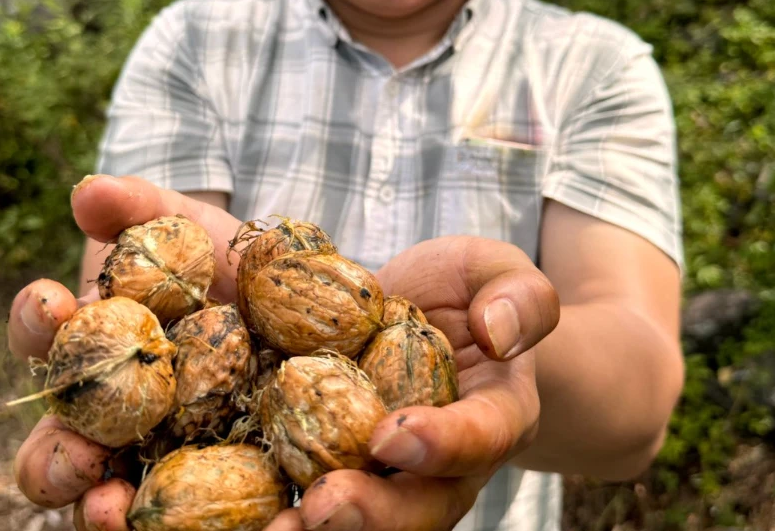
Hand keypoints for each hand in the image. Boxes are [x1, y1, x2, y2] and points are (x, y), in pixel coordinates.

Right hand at [8, 174, 239, 530]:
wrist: (290, 289)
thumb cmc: (219, 256)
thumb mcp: (183, 223)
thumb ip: (138, 206)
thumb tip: (88, 192)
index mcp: (91, 342)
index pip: (44, 338)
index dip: (38, 321)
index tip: (52, 301)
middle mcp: (108, 409)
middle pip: (57, 447)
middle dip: (54, 457)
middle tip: (74, 455)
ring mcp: (155, 451)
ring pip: (107, 497)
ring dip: (98, 510)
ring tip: (111, 511)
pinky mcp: (209, 481)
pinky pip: (188, 516)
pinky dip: (185, 526)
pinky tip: (218, 522)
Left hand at [284, 236, 559, 530]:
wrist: (433, 309)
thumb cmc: (471, 289)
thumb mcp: (499, 270)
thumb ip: (519, 296)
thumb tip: (498, 334)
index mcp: (497, 411)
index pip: (482, 436)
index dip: (443, 444)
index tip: (393, 434)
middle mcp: (450, 458)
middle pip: (424, 504)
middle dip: (375, 514)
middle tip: (324, 506)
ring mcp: (397, 467)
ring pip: (374, 516)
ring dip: (326, 528)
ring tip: (280, 528)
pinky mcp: (348, 457)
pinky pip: (323, 488)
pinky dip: (290, 504)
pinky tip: (255, 510)